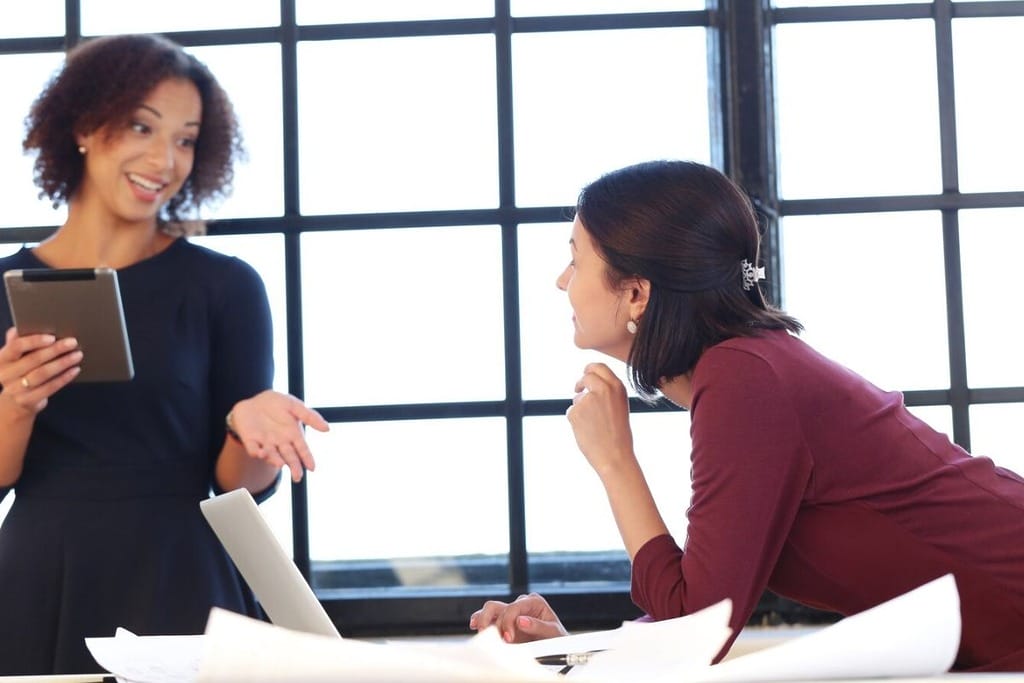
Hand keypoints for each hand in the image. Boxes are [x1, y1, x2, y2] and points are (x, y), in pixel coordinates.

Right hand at [0, 327, 81, 415]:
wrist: (14, 402)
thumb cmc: (19, 372)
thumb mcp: (15, 357)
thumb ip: (18, 341)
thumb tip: (24, 326)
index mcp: (1, 359)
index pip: (15, 347)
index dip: (34, 341)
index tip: (52, 336)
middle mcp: (5, 374)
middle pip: (33, 360)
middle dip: (55, 350)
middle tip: (73, 342)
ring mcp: (15, 389)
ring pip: (42, 374)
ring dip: (62, 363)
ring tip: (77, 354)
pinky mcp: (27, 401)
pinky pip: (49, 388)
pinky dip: (64, 378)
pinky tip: (75, 370)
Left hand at [228, 389, 329, 482]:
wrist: (253, 401)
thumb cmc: (276, 403)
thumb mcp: (294, 406)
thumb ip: (310, 417)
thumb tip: (327, 429)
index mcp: (293, 435)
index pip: (302, 449)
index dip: (307, 458)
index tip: (312, 468)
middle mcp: (280, 442)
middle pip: (289, 457)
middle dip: (294, 467)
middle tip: (297, 477)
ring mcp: (265, 443)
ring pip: (272, 455)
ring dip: (275, 460)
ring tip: (280, 464)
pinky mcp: (251, 441)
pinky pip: (253, 449)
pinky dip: (257, 452)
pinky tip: (261, 452)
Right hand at [468, 593, 567, 642]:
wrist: (556, 646)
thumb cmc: (557, 637)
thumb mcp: (553, 631)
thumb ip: (538, 625)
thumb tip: (521, 620)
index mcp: (533, 601)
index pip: (514, 607)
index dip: (508, 621)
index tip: (509, 638)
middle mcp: (520, 604)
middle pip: (497, 605)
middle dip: (492, 622)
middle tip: (496, 637)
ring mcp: (511, 613)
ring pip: (490, 610)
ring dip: (483, 620)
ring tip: (482, 633)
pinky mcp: (504, 622)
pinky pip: (488, 618)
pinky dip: (480, 621)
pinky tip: (475, 626)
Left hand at [566, 362, 635, 476]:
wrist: (615, 456)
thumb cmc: (619, 435)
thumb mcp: (619, 407)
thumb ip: (607, 393)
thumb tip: (587, 386)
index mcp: (617, 387)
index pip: (599, 367)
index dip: (590, 370)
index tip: (586, 374)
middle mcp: (603, 389)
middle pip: (586, 375)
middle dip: (580, 382)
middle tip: (577, 389)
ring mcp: (588, 399)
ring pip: (577, 399)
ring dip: (580, 409)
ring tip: (594, 428)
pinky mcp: (575, 411)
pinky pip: (571, 412)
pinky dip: (575, 421)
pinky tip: (587, 432)